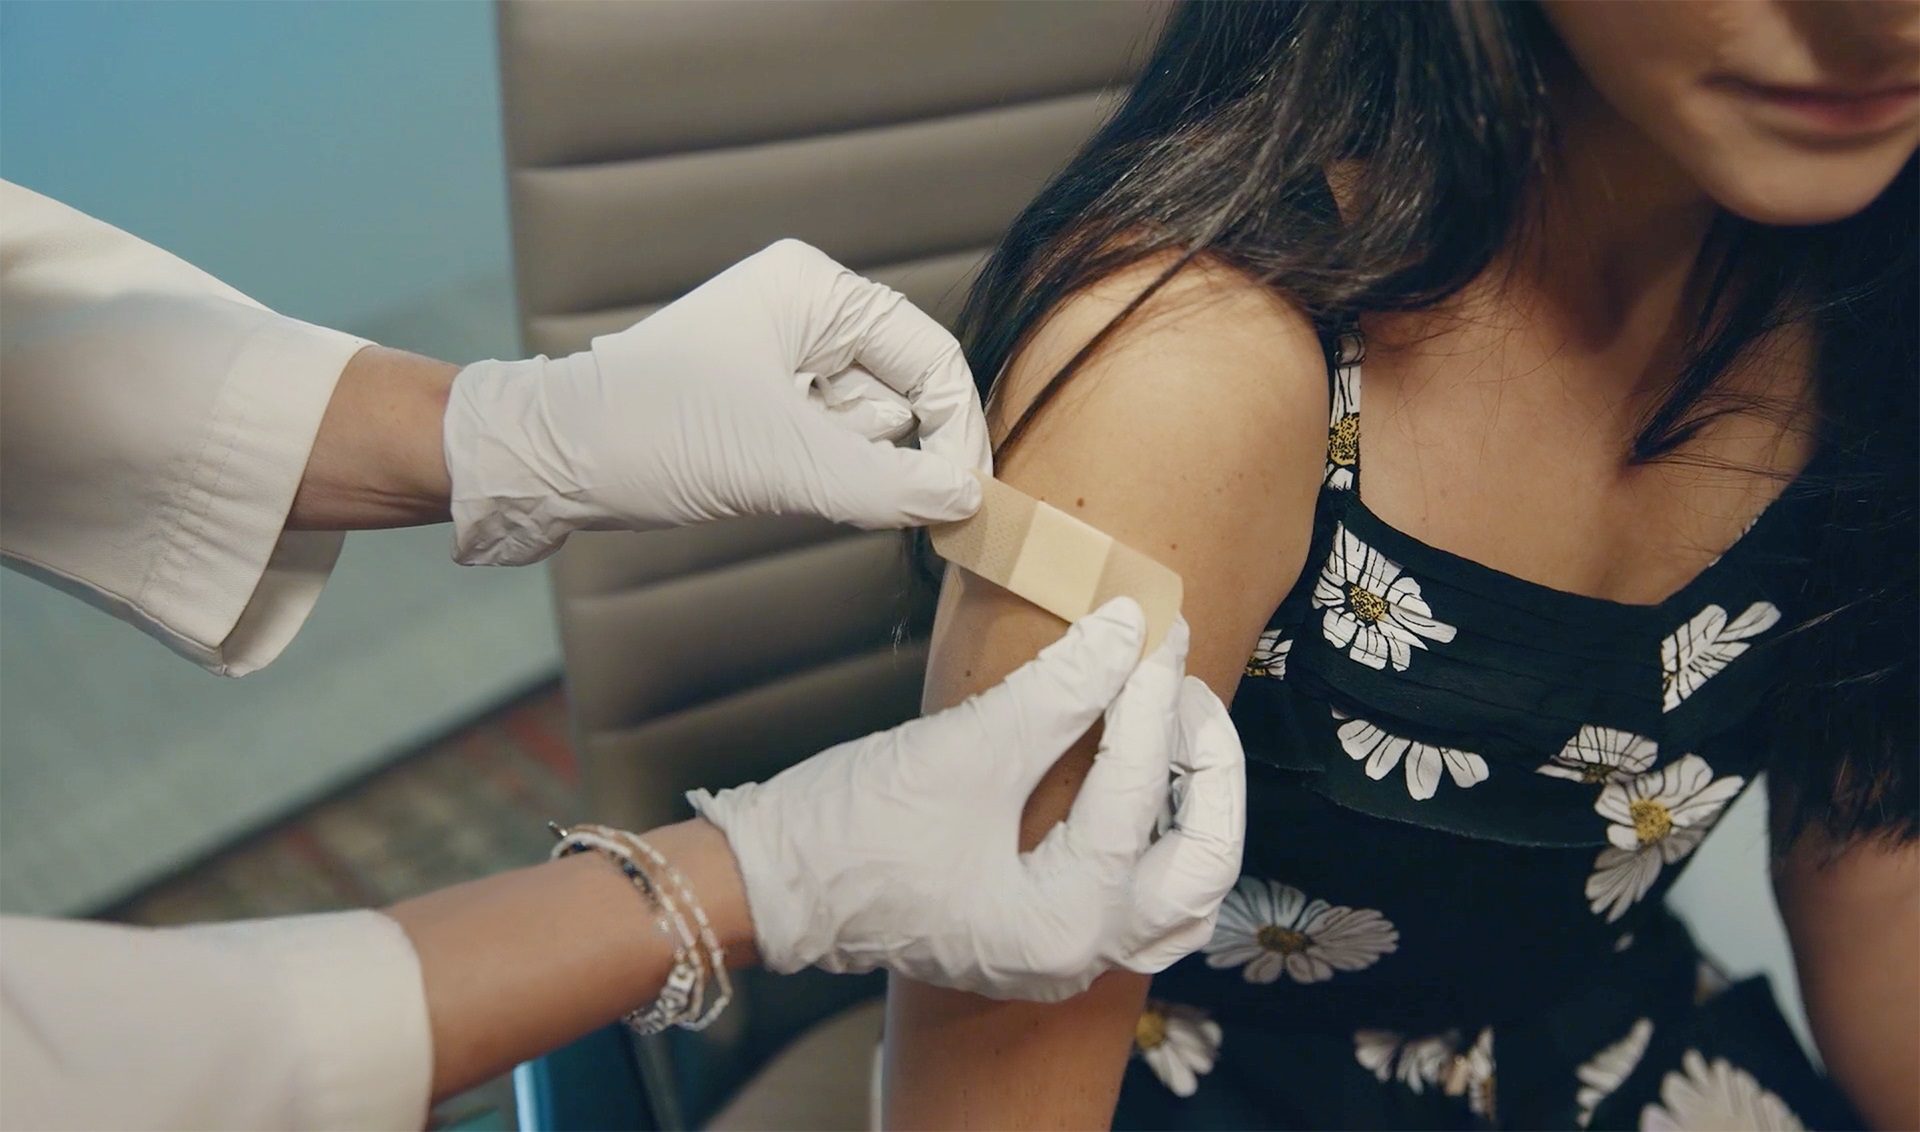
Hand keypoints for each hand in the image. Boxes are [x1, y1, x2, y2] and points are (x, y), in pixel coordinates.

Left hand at [442, 239, 990, 564]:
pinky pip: (829, 444)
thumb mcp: (786, 463)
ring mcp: (782, 356)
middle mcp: (804, 311)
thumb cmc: (652, 435)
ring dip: (847, 468)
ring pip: (867, 427)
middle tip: (860, 497)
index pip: (929, 357)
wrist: (551, 463)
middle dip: (887, 453)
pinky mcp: (762, 402)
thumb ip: (889, 485)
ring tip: (782, 478)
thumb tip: (966, 500)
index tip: (966, 499)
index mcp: (813, 290)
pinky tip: (772, 482)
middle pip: (902, 391)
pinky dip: (822, 476)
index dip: (957, 430)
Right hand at [689, 600, 1246, 1002]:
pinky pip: (1142, 899)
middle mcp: (1080, 957)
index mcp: (1062, 923)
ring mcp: (1065, 956)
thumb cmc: (852, 832)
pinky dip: (1162, 844)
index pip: (1136, 792)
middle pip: (1203, 864)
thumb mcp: (965, 750)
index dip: (1146, 695)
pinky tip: (1150, 783)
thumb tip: (1125, 628)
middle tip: (1181, 684)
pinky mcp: (1044, 936)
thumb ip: (1059, 690)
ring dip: (1200, 813)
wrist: (775, 882)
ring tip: (1179, 730)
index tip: (1150, 627)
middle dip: (1208, 765)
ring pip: (1185, 896)